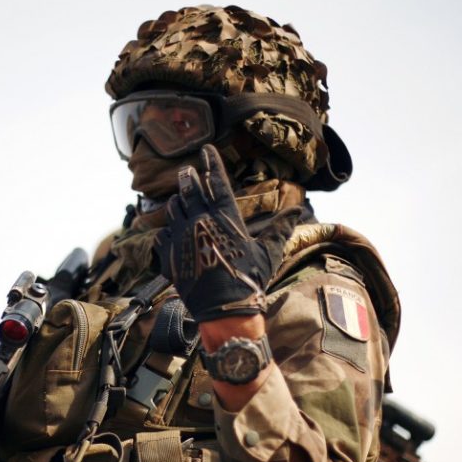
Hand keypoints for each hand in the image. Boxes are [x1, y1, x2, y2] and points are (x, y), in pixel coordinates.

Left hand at [153, 145, 292, 322]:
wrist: (225, 311)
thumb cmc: (250, 280)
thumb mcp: (269, 252)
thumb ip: (280, 228)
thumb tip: (298, 209)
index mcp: (224, 218)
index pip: (216, 182)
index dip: (211, 164)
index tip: (206, 150)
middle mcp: (200, 223)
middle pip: (189, 190)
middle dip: (187, 178)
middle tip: (185, 171)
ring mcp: (182, 238)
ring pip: (173, 210)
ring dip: (177, 203)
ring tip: (180, 200)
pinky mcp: (170, 256)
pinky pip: (162, 235)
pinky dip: (166, 231)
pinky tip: (171, 232)